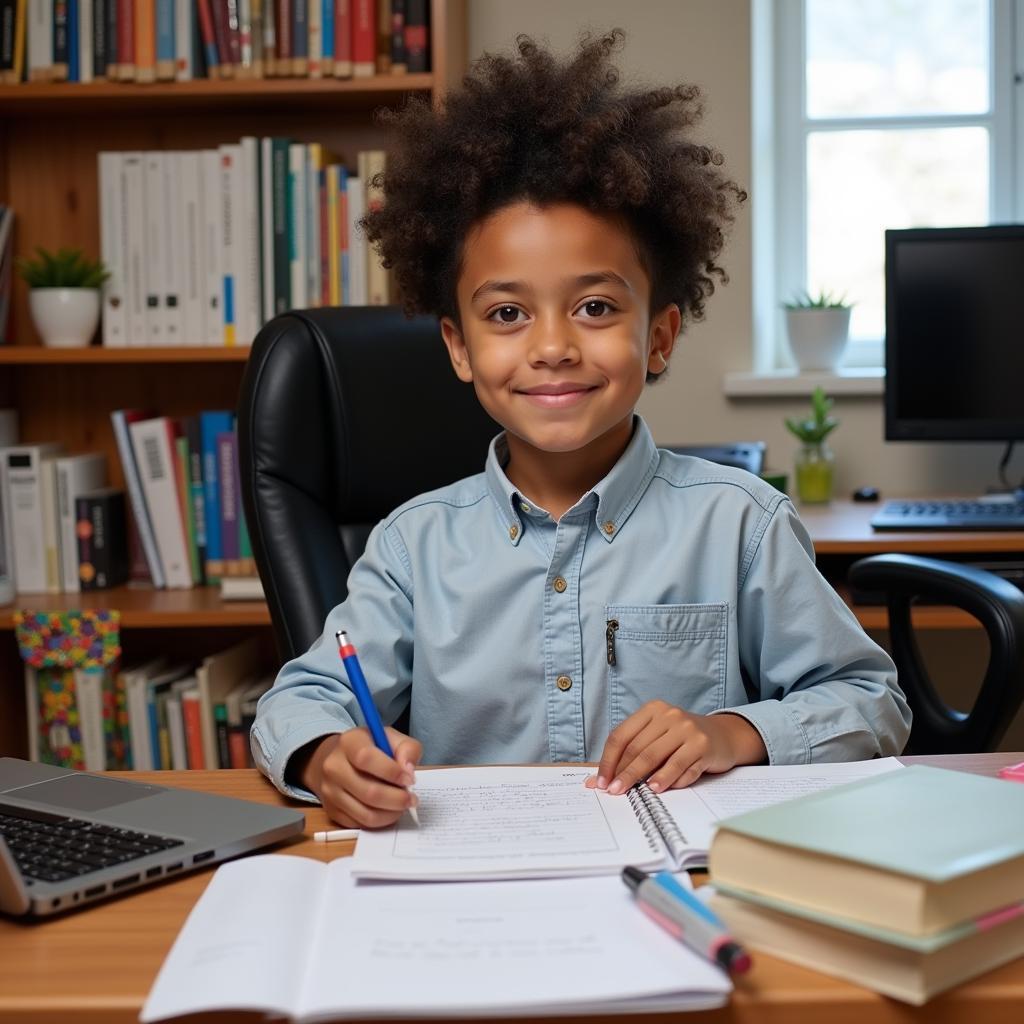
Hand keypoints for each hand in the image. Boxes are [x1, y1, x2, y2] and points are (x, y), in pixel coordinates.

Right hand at [299, 727, 421, 827]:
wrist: (340, 760)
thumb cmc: (371, 748)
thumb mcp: (392, 738)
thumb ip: (407, 749)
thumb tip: (408, 771)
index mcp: (349, 742)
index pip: (366, 758)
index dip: (392, 772)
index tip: (409, 779)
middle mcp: (334, 767)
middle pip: (368, 792)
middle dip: (397, 799)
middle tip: (411, 799)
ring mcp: (329, 791)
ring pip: (365, 813)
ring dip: (391, 813)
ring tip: (402, 805)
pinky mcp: (331, 811)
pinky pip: (360, 824)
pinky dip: (379, 821)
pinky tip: (387, 810)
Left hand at [584, 702, 765, 795]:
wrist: (722, 735)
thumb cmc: (681, 738)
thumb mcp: (658, 735)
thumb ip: (634, 750)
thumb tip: (604, 777)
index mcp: (652, 710)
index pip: (621, 736)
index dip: (608, 760)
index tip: (600, 781)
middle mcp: (670, 716)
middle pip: (637, 748)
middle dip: (622, 772)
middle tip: (612, 791)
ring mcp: (688, 730)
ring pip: (657, 757)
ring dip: (640, 778)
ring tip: (629, 793)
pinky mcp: (704, 746)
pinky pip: (681, 766)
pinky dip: (666, 779)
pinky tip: (656, 789)